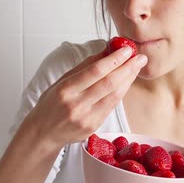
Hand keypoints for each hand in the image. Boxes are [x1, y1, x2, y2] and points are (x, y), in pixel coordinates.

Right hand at [26, 46, 147, 146]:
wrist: (43, 133)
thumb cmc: (50, 104)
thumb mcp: (62, 81)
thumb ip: (84, 67)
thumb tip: (106, 50)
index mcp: (65, 90)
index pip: (95, 71)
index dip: (114, 59)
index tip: (126, 49)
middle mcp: (76, 105)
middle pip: (109, 83)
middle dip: (128, 68)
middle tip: (140, 57)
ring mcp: (86, 118)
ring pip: (114, 96)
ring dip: (128, 80)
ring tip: (137, 67)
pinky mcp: (94, 127)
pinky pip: (111, 106)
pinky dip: (121, 92)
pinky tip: (126, 82)